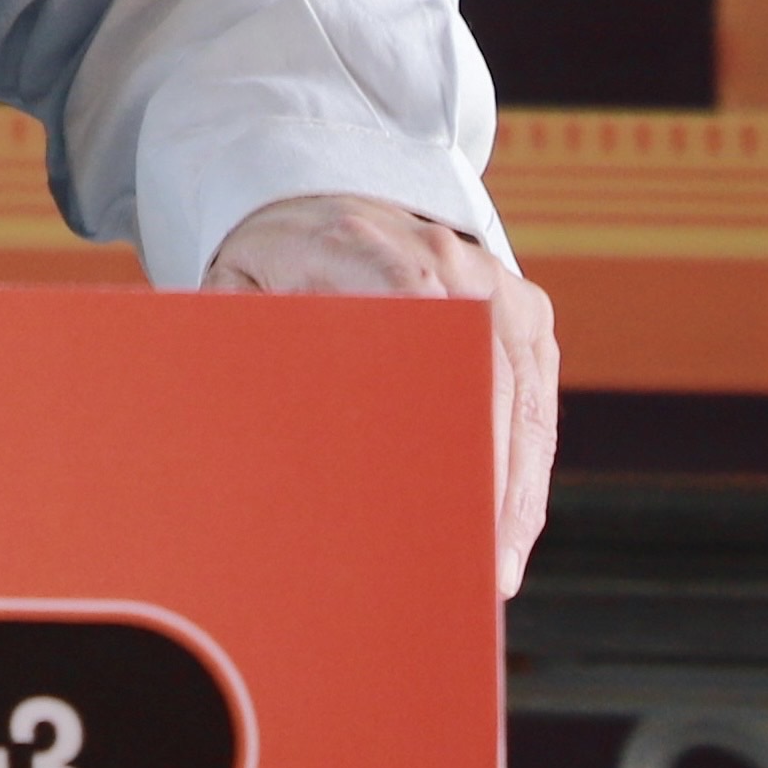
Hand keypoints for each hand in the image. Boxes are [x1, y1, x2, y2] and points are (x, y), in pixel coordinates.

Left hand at [203, 192, 556, 596]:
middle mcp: (442, 257)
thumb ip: (237, 339)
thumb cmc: (274, 259)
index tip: (435, 487)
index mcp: (361, 247)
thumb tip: (231, 420)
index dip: (434, 404)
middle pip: (484, 375)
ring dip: (512, 490)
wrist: (321, 198)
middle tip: (470, 563)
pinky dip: (525, 467)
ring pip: (523, 399)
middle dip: (481, 475)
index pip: (415, 321)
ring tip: (493, 569)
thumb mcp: (237, 287)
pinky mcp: (526, 310)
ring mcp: (495, 282)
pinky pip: (537, 399)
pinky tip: (508, 528)